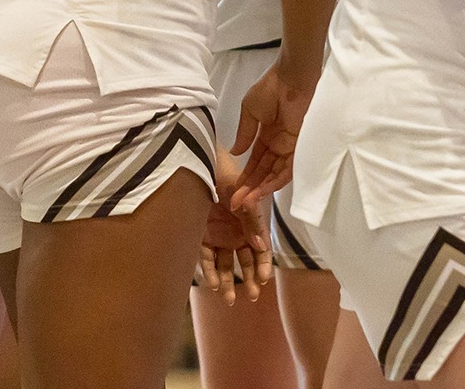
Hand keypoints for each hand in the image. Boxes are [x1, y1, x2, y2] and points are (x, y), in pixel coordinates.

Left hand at [199, 156, 273, 303]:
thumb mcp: (244, 196)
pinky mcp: (200, 237)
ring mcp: (218, 236)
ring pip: (225, 265)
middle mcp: (236, 232)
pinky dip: (209, 271)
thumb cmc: (227, 176)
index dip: (264, 265)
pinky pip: (205, 258)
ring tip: (229, 299)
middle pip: (245, 261)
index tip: (265, 279)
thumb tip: (262, 247)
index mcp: (251, 223)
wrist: (200, 164)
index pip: (261, 249)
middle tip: (251, 296)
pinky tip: (212, 284)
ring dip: (228, 282)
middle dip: (249, 279)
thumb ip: (252, 221)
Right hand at [231, 62, 316, 208]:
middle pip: (264, 172)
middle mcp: (278, 144)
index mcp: (266, 136)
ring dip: (262, 188)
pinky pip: (290, 168)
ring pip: (275, 174)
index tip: (232, 193)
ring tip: (247, 202)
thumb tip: (235, 152)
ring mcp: (289, 146)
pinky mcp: (300, 145)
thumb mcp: (249, 111)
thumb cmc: (269, 89)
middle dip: (250, 189)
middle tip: (237, 204)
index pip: (255, 163)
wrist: (290, 77)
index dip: (244, 178)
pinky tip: (265, 190)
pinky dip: (277, 180)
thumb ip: (244, 133)